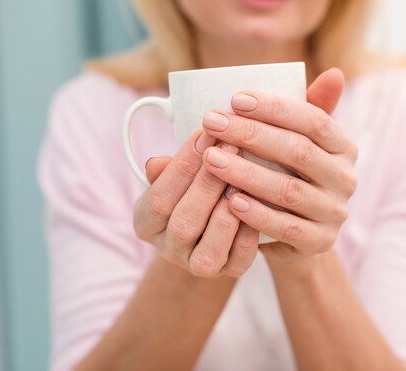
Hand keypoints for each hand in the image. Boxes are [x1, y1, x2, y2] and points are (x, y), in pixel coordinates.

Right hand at [134, 131, 258, 277]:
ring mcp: (197, 266)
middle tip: (231, 147)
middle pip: (184, 221)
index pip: (159, 197)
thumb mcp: (176, 177)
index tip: (204, 133)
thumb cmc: (193, 190)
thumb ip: (169, 169)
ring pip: (210, 245)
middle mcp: (168, 249)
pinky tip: (259, 203)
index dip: (182, 165)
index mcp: (146, 223)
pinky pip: (240, 258)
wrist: (212, 227)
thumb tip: (156, 163)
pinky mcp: (229, 272)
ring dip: (228, 209)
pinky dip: (249, 231)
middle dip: (209, 182)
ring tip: (244, 176)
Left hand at [200, 69, 357, 264]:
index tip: (235, 99)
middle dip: (252, 134)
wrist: (294, 236)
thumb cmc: (288, 175)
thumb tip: (333, 72)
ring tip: (211, 159)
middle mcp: (345, 179)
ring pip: (289, 190)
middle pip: (299, 152)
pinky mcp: (320, 242)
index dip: (276, 108)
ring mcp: (335, 213)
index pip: (315, 120)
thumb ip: (304, 110)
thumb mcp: (296, 142)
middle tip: (213, 123)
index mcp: (344, 147)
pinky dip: (257, 213)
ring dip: (246, 173)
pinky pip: (287, 227)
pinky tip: (229, 200)